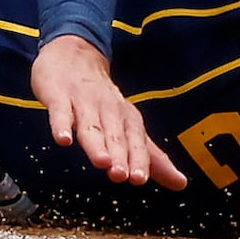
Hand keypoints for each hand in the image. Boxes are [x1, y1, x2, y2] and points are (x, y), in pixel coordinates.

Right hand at [33, 35, 188, 187]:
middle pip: (115, 135)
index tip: (140, 179)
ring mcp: (83, 102)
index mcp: (126, 118)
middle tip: (123, 176)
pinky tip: (63, 139)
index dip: (138, 159)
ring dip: (96, 144)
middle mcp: (108, 110)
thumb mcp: (128, 126)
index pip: (136, 140)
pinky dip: (62, 125)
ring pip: (91, 126)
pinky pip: (61, 111)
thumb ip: (151, 156)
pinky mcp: (59, 96)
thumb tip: (180, 183)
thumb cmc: (101, 99)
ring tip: (101, 162)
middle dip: (120, 155)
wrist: (74, 54)